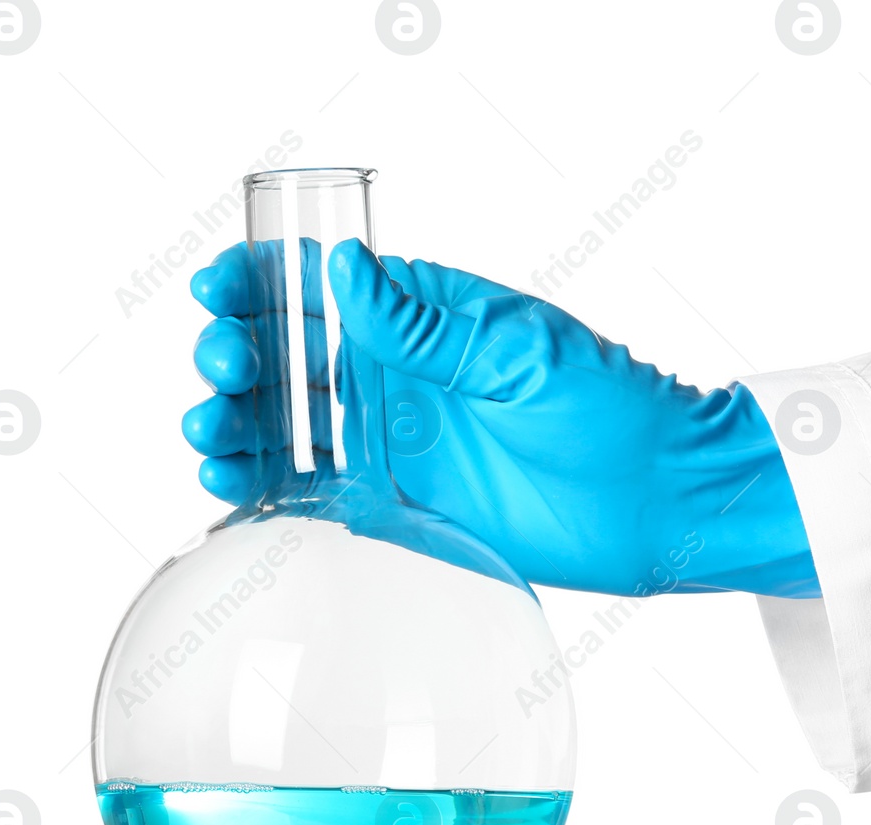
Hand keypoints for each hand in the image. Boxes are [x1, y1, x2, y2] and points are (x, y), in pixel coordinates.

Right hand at [184, 241, 819, 597]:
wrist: (660, 500)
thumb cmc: (612, 408)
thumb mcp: (517, 354)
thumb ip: (424, 327)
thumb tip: (339, 270)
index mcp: (421, 317)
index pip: (317, 284)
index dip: (255, 282)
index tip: (217, 293)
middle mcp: (394, 377)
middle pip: (282, 358)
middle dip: (233, 357)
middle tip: (227, 372)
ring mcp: (391, 443)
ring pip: (283, 428)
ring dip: (233, 425)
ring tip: (210, 435)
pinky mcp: (398, 508)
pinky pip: (314, 496)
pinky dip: (266, 491)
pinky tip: (233, 488)